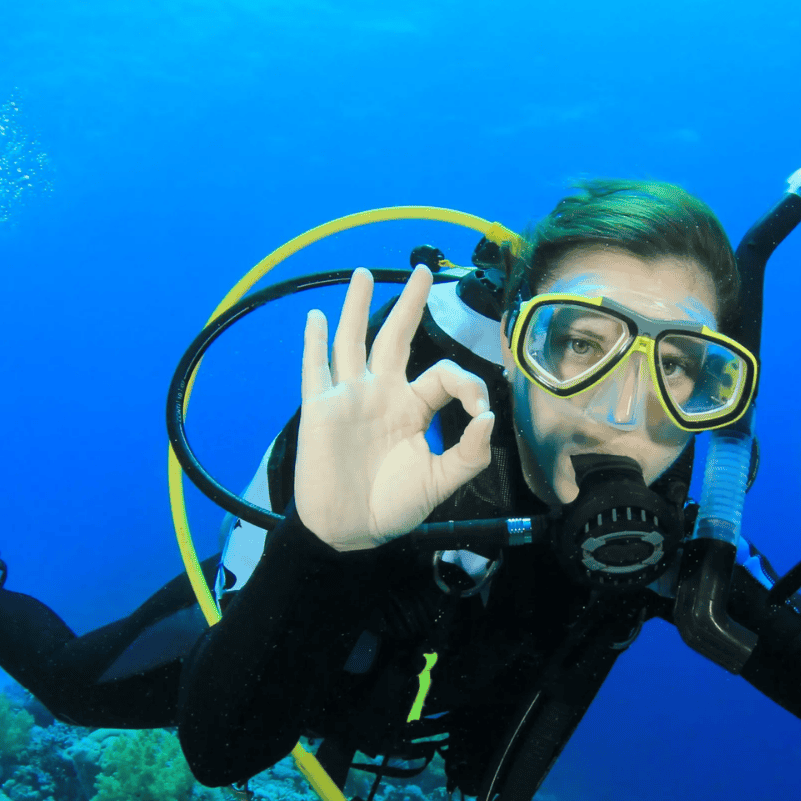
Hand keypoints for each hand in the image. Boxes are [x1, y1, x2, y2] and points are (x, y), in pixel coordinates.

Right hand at [295, 266, 495, 551]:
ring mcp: (350, 397)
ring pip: (353, 341)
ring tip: (365, 274)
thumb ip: (469, 454)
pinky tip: (314, 318)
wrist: (350, 530)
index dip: (467, 384)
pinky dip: (313, 343)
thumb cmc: (394, 507)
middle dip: (411, 304)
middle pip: (397, 337)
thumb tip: (487, 418)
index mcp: (413, 408)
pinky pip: (315, 370)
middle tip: (424, 270)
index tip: (479, 410)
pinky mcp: (321, 409)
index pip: (443, 374)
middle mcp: (382, 394)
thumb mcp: (442, 483)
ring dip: (358, 307)